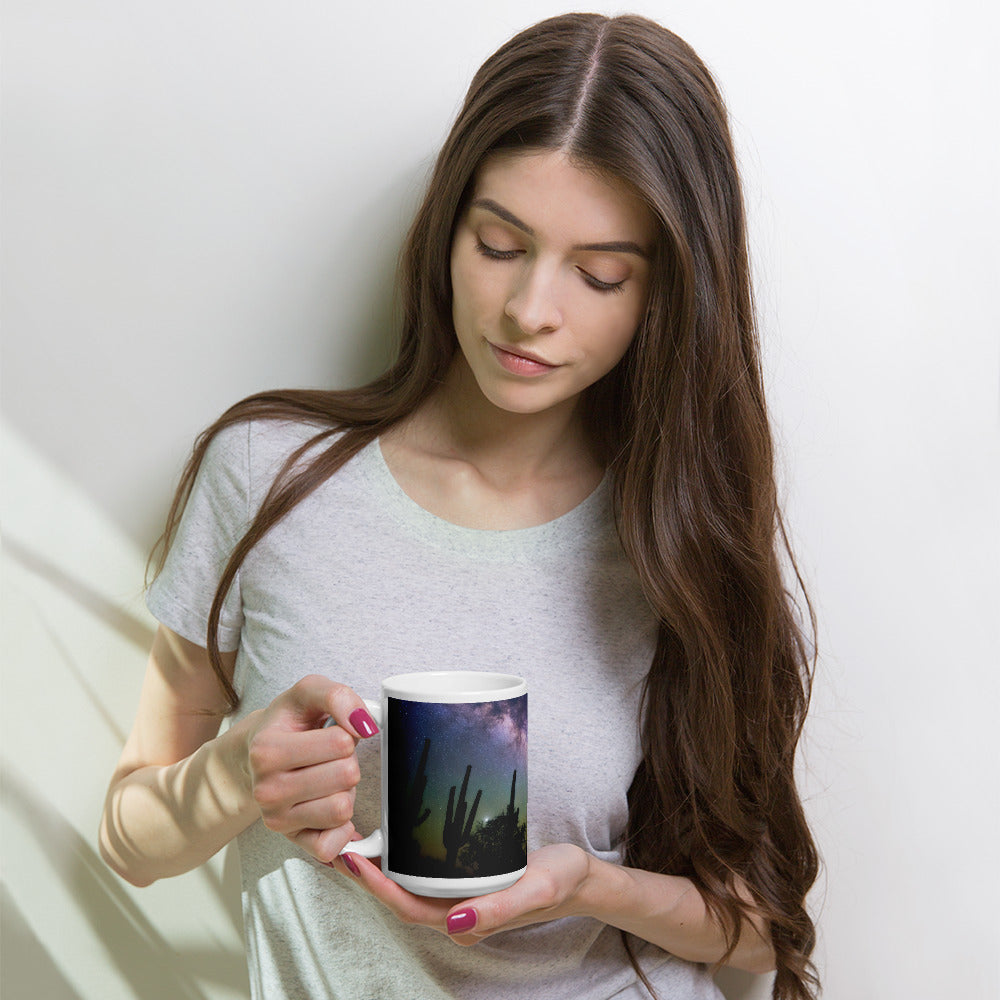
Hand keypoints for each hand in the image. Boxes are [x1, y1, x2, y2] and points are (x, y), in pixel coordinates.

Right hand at [239, 675, 378, 863]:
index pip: (341, 742)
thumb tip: (365, 724)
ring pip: (343, 809)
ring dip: (345, 791)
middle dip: (347, 761)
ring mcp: (277, 819)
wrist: (257, 752)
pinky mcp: (291, 841)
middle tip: (328, 757)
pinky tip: (329, 806)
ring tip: (326, 778)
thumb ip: (338, 696)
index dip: (346, 733)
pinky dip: (341, 827)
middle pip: (347, 776)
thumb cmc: (287, 722)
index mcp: (267, 750)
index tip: (329, 732)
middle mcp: (266, 790)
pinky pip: (331, 846)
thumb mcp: (308, 692)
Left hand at [330, 843, 591, 942]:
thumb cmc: (559, 882)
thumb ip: (498, 910)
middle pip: (399, 897)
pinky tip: (392, 836)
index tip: (352, 858)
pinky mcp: (463, 882)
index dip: (376, 887)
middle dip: (366, 875)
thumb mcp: (536, 890)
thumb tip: (454, 923)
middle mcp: (455, 916)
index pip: (408, 907)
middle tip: (339, 840)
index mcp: (465, 923)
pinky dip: (401, 859)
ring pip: (408, 886)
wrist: (581, 878)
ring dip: (379, 866)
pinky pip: (423, 874)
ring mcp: (458, 900)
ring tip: (355, 835)